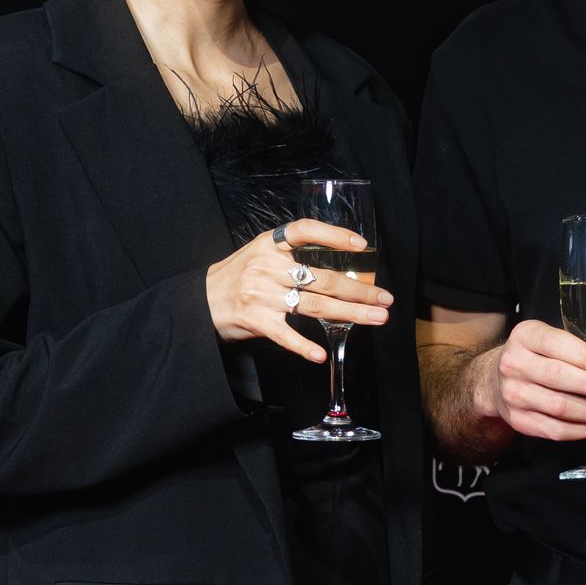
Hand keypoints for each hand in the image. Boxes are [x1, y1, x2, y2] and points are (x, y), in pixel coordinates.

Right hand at [204, 217, 391, 364]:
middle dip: (359, 290)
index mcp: (269, 245)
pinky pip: (286, 335)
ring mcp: (262, 294)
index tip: (361, 245)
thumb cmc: (237, 277)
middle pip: (322, 277)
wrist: (200, 302)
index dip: (333, 235)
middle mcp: (267, 267)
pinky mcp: (256, 321)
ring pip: (314, 304)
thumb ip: (291, 255)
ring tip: (376, 318)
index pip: (304, 231)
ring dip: (350, 314)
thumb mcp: (259, 254)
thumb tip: (338, 266)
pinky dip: (304, 346)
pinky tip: (322, 353)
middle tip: (385, 298)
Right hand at [473, 317, 585, 442]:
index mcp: (525, 336)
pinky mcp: (517, 420)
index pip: (556, 344)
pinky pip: (553, 429)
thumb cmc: (537, 356)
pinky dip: (578, 430)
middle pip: (558, 377)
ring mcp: (513, 394)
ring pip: (558, 406)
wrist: (496, 379)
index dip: (584, 356)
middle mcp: (513, 363)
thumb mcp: (556, 340)